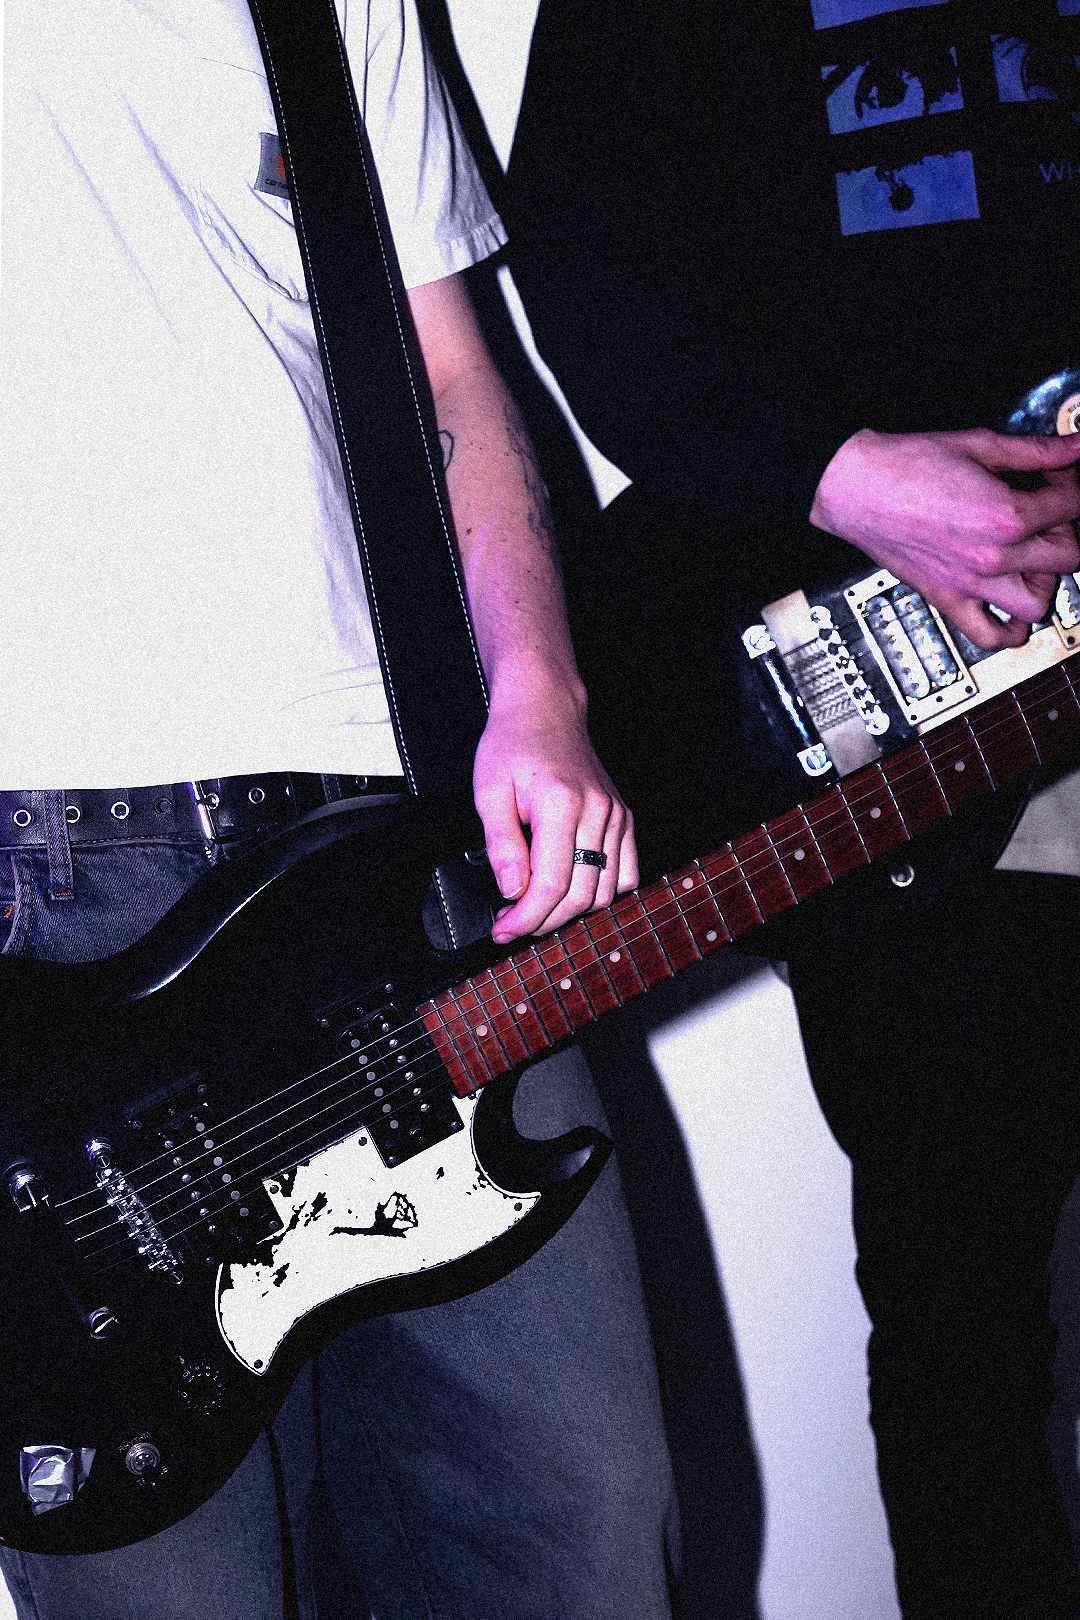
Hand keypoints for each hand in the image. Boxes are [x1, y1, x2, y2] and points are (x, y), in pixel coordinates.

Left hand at [472, 678, 637, 944]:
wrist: (544, 708)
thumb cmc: (514, 744)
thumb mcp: (489, 792)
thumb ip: (502, 846)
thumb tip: (513, 891)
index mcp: (562, 803)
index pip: (551, 884)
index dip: (526, 917)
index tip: (503, 929)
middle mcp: (598, 811)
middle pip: (580, 895)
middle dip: (543, 920)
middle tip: (513, 923)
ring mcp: (616, 815)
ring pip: (605, 891)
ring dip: (570, 911)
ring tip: (536, 908)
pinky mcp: (623, 817)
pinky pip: (625, 872)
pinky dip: (600, 892)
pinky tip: (570, 890)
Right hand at [810, 427, 1079, 647]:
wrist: (857, 487)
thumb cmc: (906, 466)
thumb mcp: (980, 445)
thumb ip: (1034, 450)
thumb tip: (1070, 446)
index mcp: (1006, 515)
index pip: (1070, 504)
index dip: (1069, 483)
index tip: (1056, 478)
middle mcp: (993, 557)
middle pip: (1066, 554)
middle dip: (1061, 528)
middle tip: (1044, 513)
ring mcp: (971, 583)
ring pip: (1039, 603)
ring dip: (1044, 580)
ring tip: (1031, 559)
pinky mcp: (947, 598)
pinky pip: (990, 636)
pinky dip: (1009, 632)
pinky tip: (1011, 610)